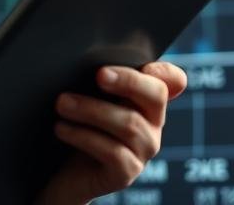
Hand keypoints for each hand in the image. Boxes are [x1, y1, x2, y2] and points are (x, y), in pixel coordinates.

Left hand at [37, 61, 186, 204]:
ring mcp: (142, 151)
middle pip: (156, 96)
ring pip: (129, 124)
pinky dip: (83, 136)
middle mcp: (151, 124)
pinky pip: (112, 152)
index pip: (173, 81)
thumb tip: (87, 58)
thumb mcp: (86, 97)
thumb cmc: (73, 127)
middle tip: (99, 75)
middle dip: (128, 81)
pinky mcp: (126, 173)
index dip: (166, 71)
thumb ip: (97, 80)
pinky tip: (61, 129)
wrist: (60, 174)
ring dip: (91, 109)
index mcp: (145, 100)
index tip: (144, 65)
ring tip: (62, 103)